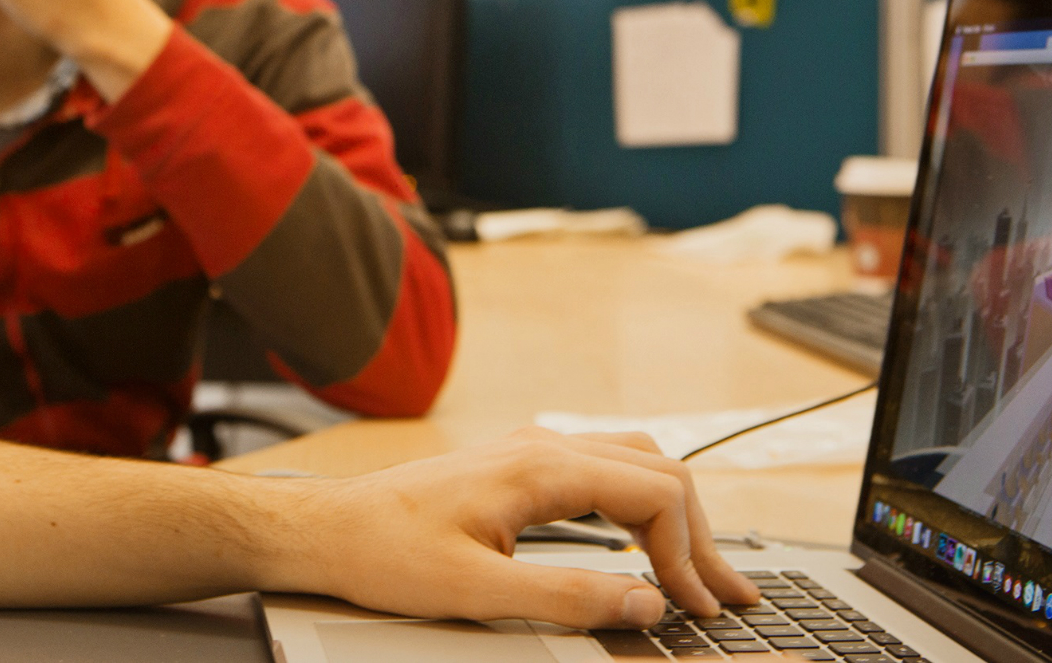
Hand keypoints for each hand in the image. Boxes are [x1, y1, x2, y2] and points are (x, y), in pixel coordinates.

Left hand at [266, 428, 760, 629]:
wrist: (326, 528)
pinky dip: (641, 504)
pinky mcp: (518, 465)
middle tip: (726, 596)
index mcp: (539, 466)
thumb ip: (568, 595)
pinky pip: (603, 469)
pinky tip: (644, 542)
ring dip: (674, 515)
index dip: (690, 554)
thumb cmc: (384, 552)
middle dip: (699, 535)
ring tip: (700, 572)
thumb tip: (645, 603)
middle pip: (658, 472)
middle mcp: (542, 445)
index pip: (655, 493)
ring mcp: (530, 449)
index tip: (699, 607)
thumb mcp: (477, 590)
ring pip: (635, 463)